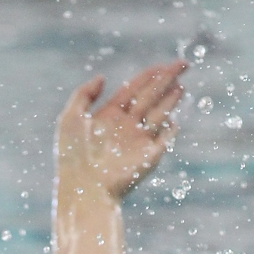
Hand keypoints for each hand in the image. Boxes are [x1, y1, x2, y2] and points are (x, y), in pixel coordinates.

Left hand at [55, 61, 186, 199]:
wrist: (83, 189)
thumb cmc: (72, 157)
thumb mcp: (70, 119)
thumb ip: (83, 94)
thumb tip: (102, 77)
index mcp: (109, 116)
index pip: (133, 90)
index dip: (148, 76)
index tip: (162, 64)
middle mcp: (125, 127)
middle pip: (150, 97)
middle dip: (166, 80)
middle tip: (183, 64)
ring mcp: (138, 141)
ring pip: (159, 115)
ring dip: (171, 100)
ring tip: (181, 85)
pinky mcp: (148, 157)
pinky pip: (164, 140)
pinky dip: (170, 131)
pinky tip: (173, 121)